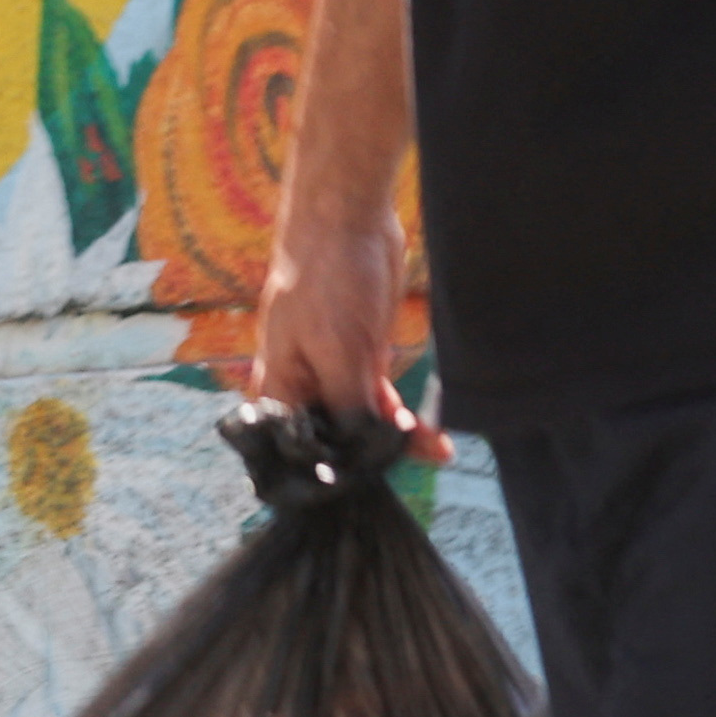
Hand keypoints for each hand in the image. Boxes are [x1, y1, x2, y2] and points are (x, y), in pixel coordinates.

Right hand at [246, 199, 445, 462]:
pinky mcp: (361, 355)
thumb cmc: (325, 281)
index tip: (363, 498)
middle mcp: (302, 384)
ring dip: (394, 441)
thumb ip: (349, 409)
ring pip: (361, 422)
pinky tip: (432, 437)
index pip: (294, 451)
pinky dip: (403, 418)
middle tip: (408, 476)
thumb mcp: (339, 354)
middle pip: (331, 441)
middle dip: (368, 462)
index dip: (325, 476)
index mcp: (280, 386)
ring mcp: (332, 369)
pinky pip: (379, 399)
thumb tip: (362, 460)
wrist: (347, 218)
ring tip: (435, 452)